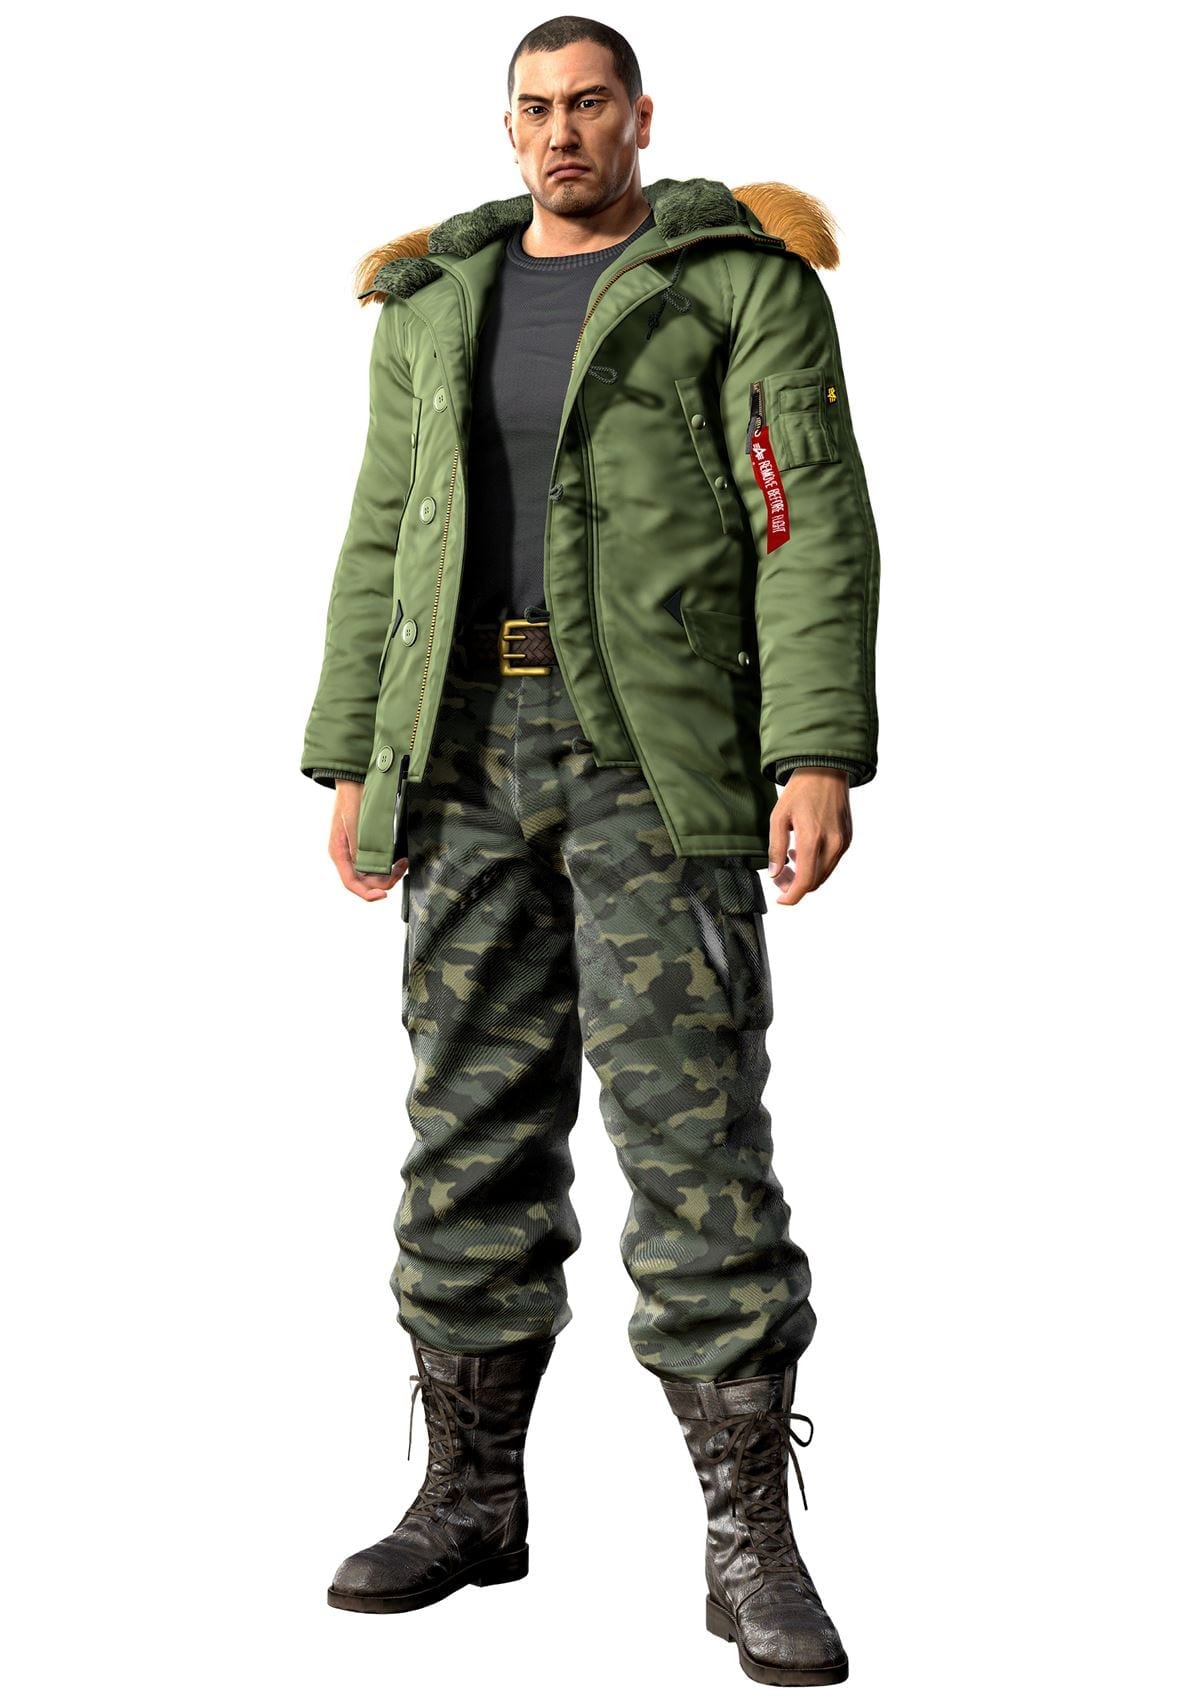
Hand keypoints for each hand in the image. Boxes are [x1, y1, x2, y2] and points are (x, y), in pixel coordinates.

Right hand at [328, 779, 406, 900]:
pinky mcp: (368, 843)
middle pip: (365, 880)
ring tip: (403, 861)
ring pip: (374, 872)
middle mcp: (348, 855)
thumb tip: (368, 871)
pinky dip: (389, 862)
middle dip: (384, 879)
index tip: (382, 895)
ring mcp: (358, 850)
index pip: (351, 882)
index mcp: (339, 853)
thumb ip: (360, 848)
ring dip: (389, 871)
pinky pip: (378, 860)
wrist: (355, 780)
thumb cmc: (351, 798)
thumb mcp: (354, 823)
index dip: (366, 893)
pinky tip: (400, 856)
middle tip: (402, 867)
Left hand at [767, 768, 852, 905]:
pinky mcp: (848, 839)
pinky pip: (832, 862)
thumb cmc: (801, 790)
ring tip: (790, 862)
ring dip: (807, 876)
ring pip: (824, 874)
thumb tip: (775, 873)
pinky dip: (817, 865)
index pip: (805, 881)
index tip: (781, 900)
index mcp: (812, 839)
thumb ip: (776, 848)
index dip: (792, 896)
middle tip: (780, 877)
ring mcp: (843, 842)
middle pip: (815, 882)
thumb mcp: (779, 817)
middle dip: (796, 886)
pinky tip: (803, 852)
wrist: (826, 770)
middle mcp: (832, 843)